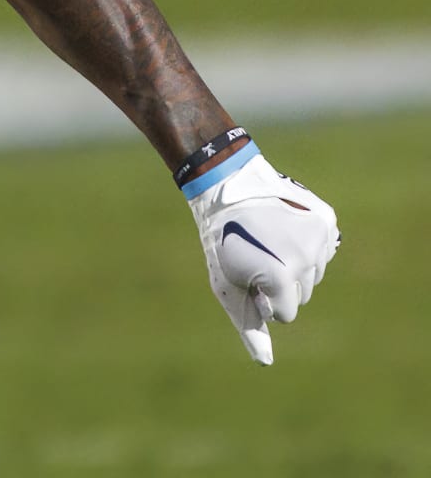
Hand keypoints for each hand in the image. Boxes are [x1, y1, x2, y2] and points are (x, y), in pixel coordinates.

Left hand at [188, 151, 339, 364]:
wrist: (228, 188)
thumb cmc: (222, 241)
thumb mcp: (227, 285)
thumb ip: (248, 325)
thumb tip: (265, 362)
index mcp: (280, 279)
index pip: (285, 314)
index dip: (263, 299)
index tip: (248, 277)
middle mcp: (305, 260)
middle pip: (303, 294)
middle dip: (281, 283)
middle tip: (256, 255)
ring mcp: (319, 240)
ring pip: (314, 273)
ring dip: (295, 265)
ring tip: (269, 241)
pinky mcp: (327, 221)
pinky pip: (323, 249)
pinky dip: (307, 245)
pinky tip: (285, 228)